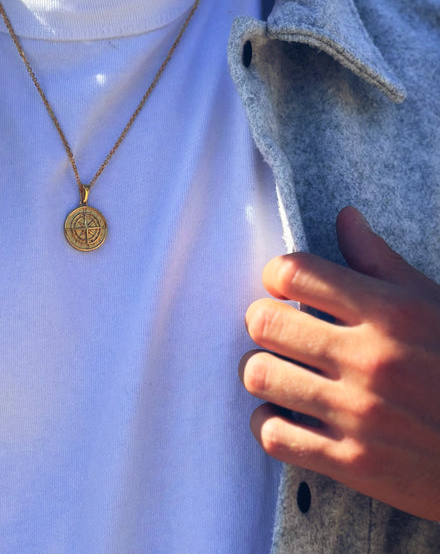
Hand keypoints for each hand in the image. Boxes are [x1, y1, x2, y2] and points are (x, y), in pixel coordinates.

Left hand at [240, 206, 439, 520]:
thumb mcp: (431, 305)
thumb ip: (380, 261)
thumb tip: (344, 216)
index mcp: (391, 313)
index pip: (293, 271)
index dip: (277, 274)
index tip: (284, 287)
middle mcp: (372, 360)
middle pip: (263, 321)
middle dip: (262, 322)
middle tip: (277, 330)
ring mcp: (361, 414)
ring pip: (258, 375)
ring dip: (260, 371)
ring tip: (278, 371)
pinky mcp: (354, 464)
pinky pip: (272, 435)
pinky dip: (267, 422)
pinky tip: (284, 414)